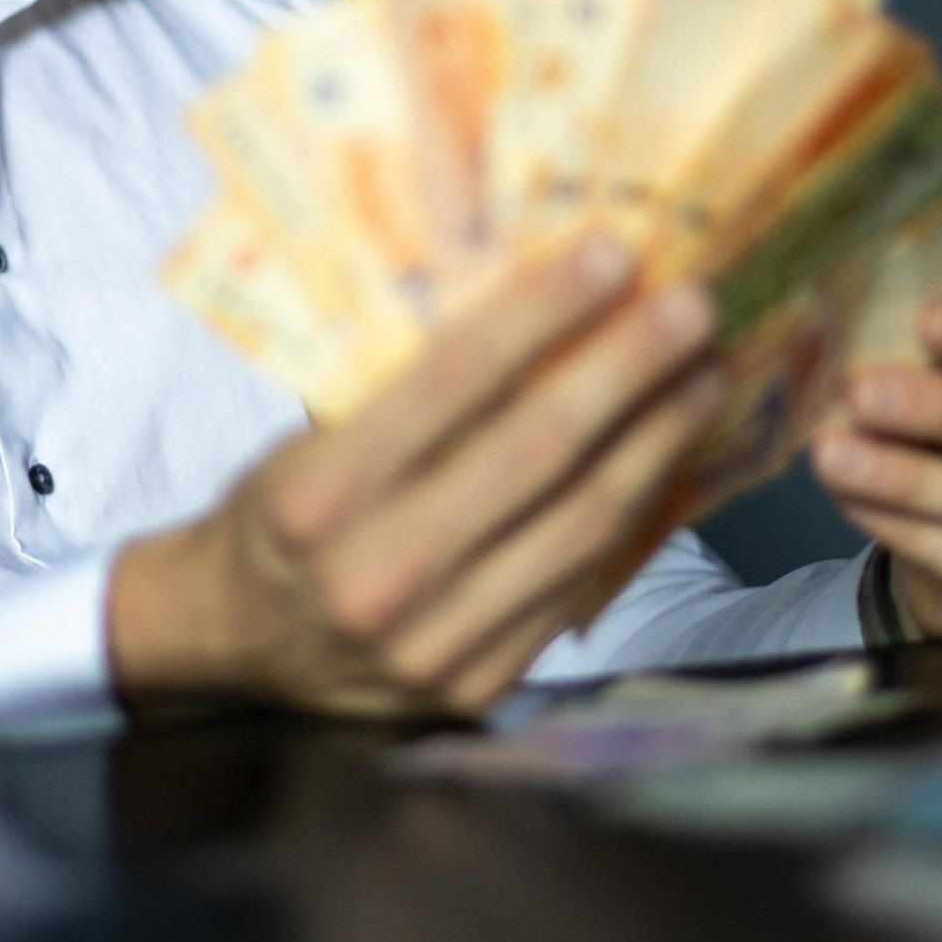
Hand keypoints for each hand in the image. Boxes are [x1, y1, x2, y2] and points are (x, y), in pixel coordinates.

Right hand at [110, 238, 725, 717]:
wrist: (241, 642)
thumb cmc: (280, 514)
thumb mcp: (307, 438)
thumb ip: (399, 388)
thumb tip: (527, 293)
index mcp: (316, 497)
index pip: (450, 383)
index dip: (541, 313)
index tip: (613, 255)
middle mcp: (375, 576)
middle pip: (534, 453)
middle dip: (626, 369)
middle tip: (692, 307)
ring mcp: (430, 644)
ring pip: (576, 527)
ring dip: (653, 443)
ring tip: (700, 379)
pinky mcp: (475, 686)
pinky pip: (574, 586)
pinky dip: (628, 517)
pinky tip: (658, 462)